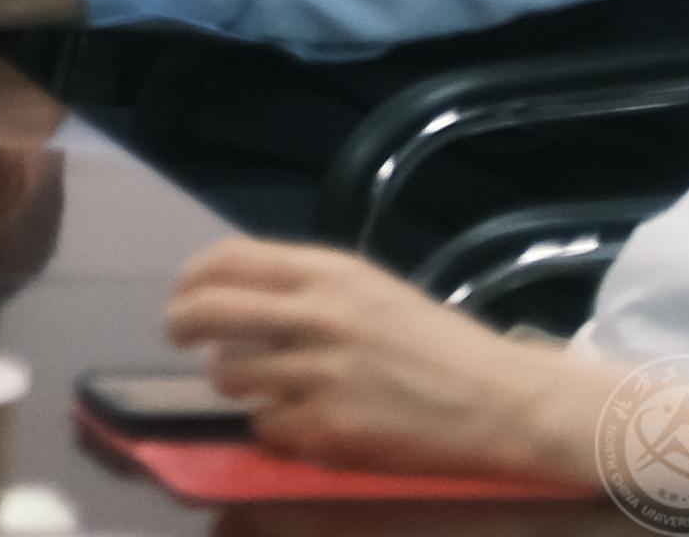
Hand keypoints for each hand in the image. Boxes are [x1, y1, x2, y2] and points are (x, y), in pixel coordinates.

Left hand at [164, 238, 618, 483]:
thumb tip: (235, 294)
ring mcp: (323, 374)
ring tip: (261, 385)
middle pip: (210, 312)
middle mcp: (319, 317)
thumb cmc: (441, 346)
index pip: (229, 260)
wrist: (507, 402)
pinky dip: (276, 427)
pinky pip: (268, 426)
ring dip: (234, 381)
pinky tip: (305, 423)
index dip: (193, 278)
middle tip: (180, 338)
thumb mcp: (372, 291)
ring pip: (230, 374)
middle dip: (180, 324)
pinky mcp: (331, 428)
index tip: (184, 294)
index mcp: (331, 273)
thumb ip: (307, 288)